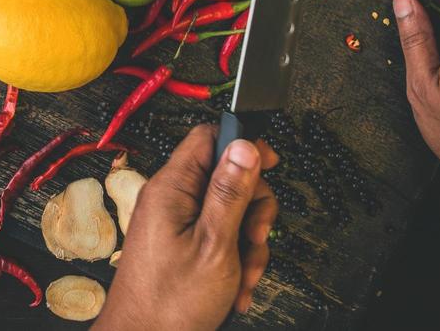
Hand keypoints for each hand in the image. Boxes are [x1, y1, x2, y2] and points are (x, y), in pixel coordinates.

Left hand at [95, 125, 277, 330]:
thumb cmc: (170, 303)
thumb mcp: (214, 244)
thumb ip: (230, 193)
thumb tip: (244, 145)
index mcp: (172, 188)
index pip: (208, 138)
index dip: (242, 145)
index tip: (269, 164)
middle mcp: (171, 199)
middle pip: (228, 178)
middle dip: (252, 210)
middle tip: (254, 238)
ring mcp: (176, 222)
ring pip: (230, 213)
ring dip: (247, 245)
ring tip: (242, 276)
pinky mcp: (181, 244)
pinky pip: (219, 238)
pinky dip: (235, 261)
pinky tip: (235, 287)